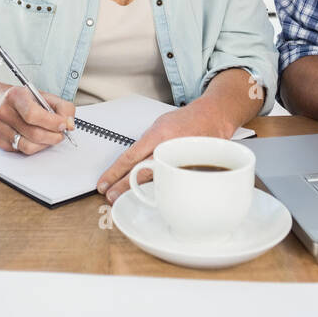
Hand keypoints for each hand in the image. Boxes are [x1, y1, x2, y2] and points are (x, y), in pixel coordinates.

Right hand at [0, 85, 75, 155]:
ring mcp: (0, 128)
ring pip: (28, 146)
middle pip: (33, 133)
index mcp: (15, 96)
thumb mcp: (43, 95)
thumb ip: (62, 107)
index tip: (62, 124)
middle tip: (61, 133)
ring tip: (51, 136)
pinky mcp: (0, 142)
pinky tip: (37, 138)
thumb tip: (69, 124)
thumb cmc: (22, 99)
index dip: (51, 122)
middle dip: (53, 136)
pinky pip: (22, 151)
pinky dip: (35, 147)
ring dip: (45, 144)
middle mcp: (4, 112)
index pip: (32, 114)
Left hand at [96, 103, 228, 203]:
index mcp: (159, 134)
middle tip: (111, 196)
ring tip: (125, 199)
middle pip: (141, 172)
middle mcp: (169, 148)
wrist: (214, 117)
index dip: (114, 173)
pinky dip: (161, 191)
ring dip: (139, 192)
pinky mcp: (193, 169)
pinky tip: (151, 197)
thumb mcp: (160, 125)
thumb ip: (146, 144)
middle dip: (123, 187)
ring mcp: (182, 160)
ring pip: (157, 181)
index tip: (104, 183)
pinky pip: (174, 183)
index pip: (130, 157)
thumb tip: (129, 163)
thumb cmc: (186, 120)